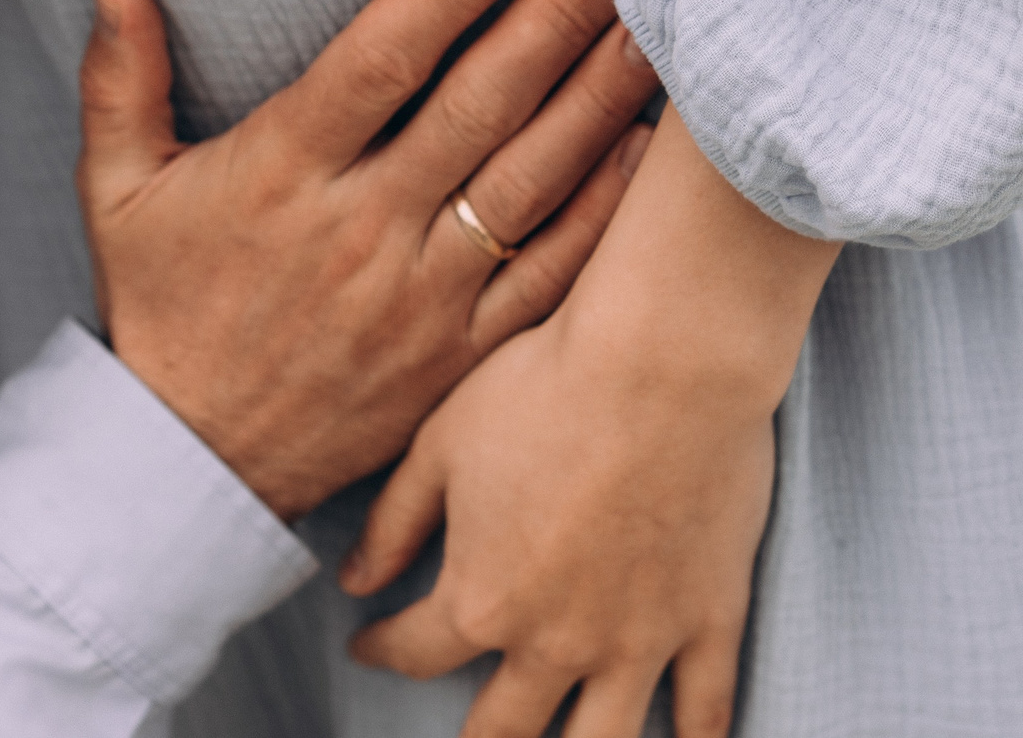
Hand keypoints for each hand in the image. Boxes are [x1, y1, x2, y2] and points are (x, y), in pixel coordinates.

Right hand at [78, 0, 660, 518]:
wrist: (193, 458)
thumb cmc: (159, 306)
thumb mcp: (112, 190)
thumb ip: (120, 79)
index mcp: (279, 175)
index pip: (378, 62)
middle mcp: (360, 228)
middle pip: (478, 106)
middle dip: (557, 16)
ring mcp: (420, 294)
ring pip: (530, 179)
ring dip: (600, 94)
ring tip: (655, 20)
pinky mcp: (459, 351)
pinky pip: (548, 272)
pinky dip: (603, 208)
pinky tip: (648, 146)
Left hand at [343, 109, 840, 737]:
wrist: (663, 364)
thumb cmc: (541, 390)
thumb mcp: (439, 447)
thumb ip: (394, 524)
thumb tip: (353, 580)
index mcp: (481, 600)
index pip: (414, 653)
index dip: (382, 649)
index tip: (368, 643)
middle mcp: (557, 642)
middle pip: (505, 728)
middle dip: (475, 737)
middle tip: (463, 731)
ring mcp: (640, 640)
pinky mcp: (711, 620)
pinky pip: (707, 712)